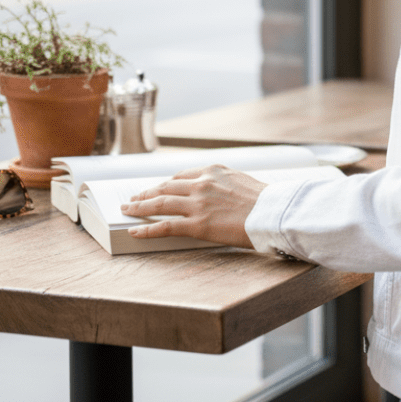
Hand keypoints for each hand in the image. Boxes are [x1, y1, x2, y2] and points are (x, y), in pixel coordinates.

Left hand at [120, 165, 265, 247]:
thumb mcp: (242, 181)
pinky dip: (147, 229)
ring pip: (159, 203)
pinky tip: (135, 231)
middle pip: (165, 186)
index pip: (181, 176)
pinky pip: (165, 226)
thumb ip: (224, 183)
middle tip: (134, 198)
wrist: (273, 212)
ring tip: (128, 210)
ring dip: (139, 207)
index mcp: (214, 171)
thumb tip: (217, 192)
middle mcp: (202, 183)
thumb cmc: (265, 200)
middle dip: (147, 192)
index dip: (166, 183)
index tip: (158, 188)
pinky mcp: (197, 224)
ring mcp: (198, 204)